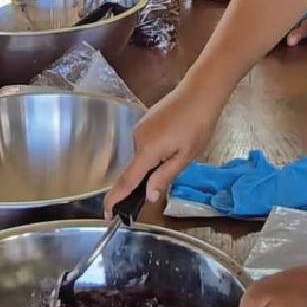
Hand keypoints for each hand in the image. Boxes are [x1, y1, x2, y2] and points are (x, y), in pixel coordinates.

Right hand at [102, 82, 222, 214]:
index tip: (107, 214)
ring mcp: (139, 129)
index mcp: (147, 150)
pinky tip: (174, 141)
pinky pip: (145, 145)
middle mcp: (136, 139)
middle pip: (136, 169)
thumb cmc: (198, 125)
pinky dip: (155, 151)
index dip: (115, 198)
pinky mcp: (144, 122)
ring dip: (155, 162)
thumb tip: (147, 196)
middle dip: (149, 177)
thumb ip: (164, 176)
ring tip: (180, 150)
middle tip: (174, 165)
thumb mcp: (185, 156)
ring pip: (142, 157)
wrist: (200, 93)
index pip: (126, 180)